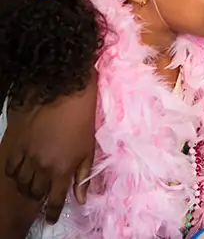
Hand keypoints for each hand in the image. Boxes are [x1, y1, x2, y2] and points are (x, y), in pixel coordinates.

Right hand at [1, 69, 97, 223]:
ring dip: (26, 186)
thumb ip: (83, 175)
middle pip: (35, 192)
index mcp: (62, 168)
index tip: (51, 219)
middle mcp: (41, 166)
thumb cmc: (82, 117)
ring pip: (20, 181)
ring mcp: (25, 155)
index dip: (52, 211)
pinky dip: (15, 172)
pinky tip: (21, 170)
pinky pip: (9, 166)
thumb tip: (82, 198)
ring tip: (32, 185)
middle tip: (42, 198)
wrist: (63, 90)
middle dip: (39, 198)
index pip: (54, 199)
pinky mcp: (14, 142)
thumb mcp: (89, 148)